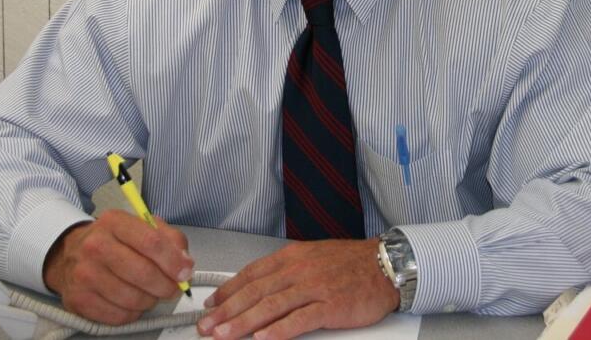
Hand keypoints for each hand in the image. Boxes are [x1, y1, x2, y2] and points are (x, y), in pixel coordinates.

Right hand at [43, 209, 193, 324]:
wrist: (71, 253)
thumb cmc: (113, 240)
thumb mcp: (142, 226)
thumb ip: (169, 239)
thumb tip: (185, 264)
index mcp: (114, 222)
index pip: (151, 242)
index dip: (173, 261)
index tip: (185, 272)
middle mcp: (96, 246)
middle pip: (143, 273)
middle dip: (166, 286)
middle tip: (173, 288)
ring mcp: (84, 274)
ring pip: (133, 298)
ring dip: (150, 300)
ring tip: (150, 292)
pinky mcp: (79, 299)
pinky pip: (119, 315)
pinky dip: (133, 312)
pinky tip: (132, 300)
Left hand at [197, 238, 398, 339]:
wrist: (384, 264)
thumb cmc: (351, 263)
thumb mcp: (313, 257)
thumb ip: (287, 272)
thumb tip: (260, 286)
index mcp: (292, 257)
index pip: (251, 274)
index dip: (228, 290)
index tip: (211, 305)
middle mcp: (298, 270)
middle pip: (255, 292)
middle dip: (226, 310)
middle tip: (206, 326)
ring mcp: (314, 287)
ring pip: (271, 306)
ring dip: (243, 322)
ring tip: (224, 335)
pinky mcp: (330, 306)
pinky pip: (300, 319)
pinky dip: (279, 330)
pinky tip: (263, 338)